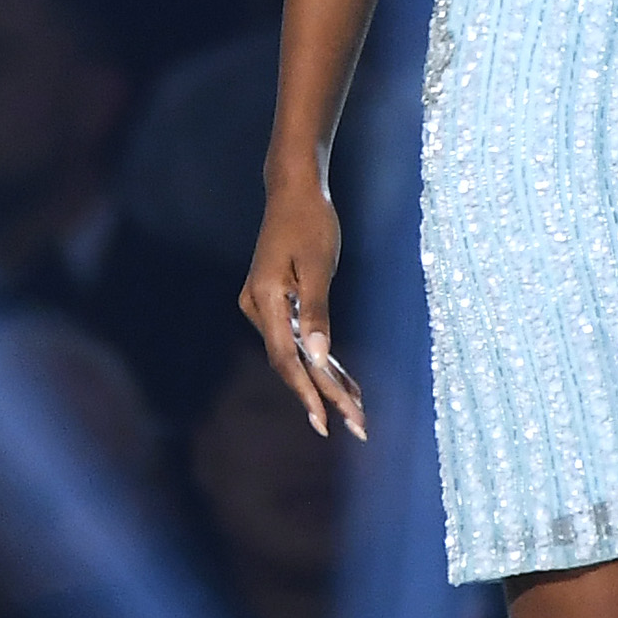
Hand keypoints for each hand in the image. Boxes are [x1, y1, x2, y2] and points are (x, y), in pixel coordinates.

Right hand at [237, 176, 367, 439]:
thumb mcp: (319, 265)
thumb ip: (316, 313)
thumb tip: (319, 358)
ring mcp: (265, 307)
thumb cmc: (310, 222)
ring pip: (297, 354)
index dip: (307, 392)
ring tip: (358, 412)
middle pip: (292, 362)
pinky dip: (322, 359)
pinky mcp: (276, 303)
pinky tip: (345, 381)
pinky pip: (298, 338)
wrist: (293, 190)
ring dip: (327, 381)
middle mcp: (258, 308)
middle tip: (358, 427)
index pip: (286, 358)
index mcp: (265, 299)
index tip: (325, 422)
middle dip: (325, 395)